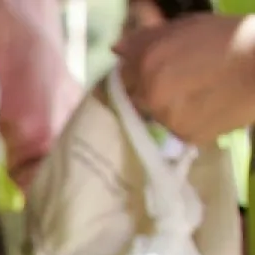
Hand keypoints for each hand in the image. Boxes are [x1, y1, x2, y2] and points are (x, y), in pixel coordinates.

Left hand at [115, 14, 254, 145]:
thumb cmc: (230, 38)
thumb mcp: (187, 27)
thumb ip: (147, 38)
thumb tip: (118, 49)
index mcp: (147, 61)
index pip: (124, 75)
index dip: (139, 73)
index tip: (155, 71)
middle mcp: (150, 91)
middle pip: (138, 97)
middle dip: (154, 90)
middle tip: (183, 81)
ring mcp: (166, 117)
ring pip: (157, 115)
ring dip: (170, 107)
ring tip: (199, 93)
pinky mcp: (185, 135)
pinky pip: (177, 130)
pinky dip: (188, 121)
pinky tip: (206, 107)